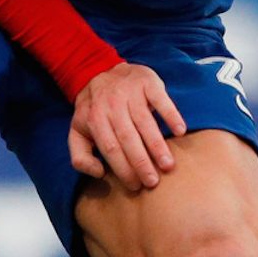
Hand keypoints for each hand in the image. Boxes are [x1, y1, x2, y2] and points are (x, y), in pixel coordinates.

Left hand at [69, 63, 184, 190]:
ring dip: (157, 145)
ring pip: (145, 122)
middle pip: (128, 138)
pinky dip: (171, 115)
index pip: (110, 149)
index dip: (123, 169)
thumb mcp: (77, 131)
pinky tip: (180, 131)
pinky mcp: (147, 82)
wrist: (100, 70)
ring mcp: (130, 93)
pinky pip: (161, 100)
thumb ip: (80, 157)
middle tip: (153, 181)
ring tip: (168, 165)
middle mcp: (112, 106)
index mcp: (95, 120)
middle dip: (141, 162)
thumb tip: (98, 173)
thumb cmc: (93, 109)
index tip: (136, 186)